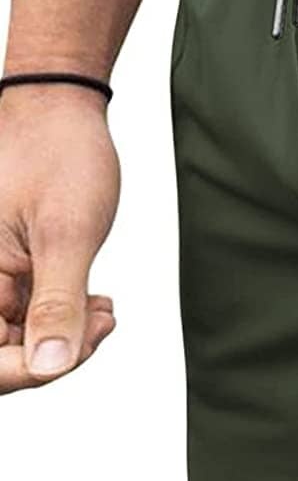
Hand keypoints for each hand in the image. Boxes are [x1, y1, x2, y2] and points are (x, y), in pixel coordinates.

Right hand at [0, 84, 118, 392]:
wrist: (60, 109)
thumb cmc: (58, 155)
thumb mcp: (66, 232)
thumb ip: (57, 303)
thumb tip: (50, 367)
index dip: (27, 371)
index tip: (75, 354)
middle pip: (1, 356)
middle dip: (51, 355)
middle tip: (100, 326)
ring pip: (19, 340)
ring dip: (64, 336)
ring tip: (104, 312)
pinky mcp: (10, 273)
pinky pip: (29, 316)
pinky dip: (65, 317)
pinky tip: (98, 305)